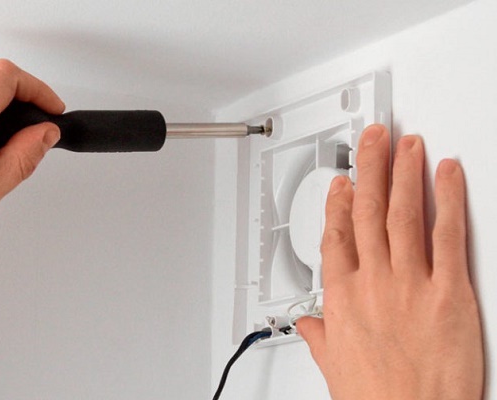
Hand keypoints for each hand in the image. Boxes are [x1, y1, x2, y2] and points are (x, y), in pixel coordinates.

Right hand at [296, 125, 483, 398]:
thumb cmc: (374, 399)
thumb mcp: (334, 366)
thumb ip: (319, 336)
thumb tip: (308, 325)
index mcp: (343, 297)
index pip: (337, 235)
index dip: (339, 202)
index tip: (343, 182)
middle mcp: (373, 281)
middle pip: (368, 212)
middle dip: (370, 169)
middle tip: (374, 139)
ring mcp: (411, 282)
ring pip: (403, 214)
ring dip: (404, 173)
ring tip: (407, 144)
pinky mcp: (450, 291)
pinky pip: (448, 236)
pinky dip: (448, 200)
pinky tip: (447, 174)